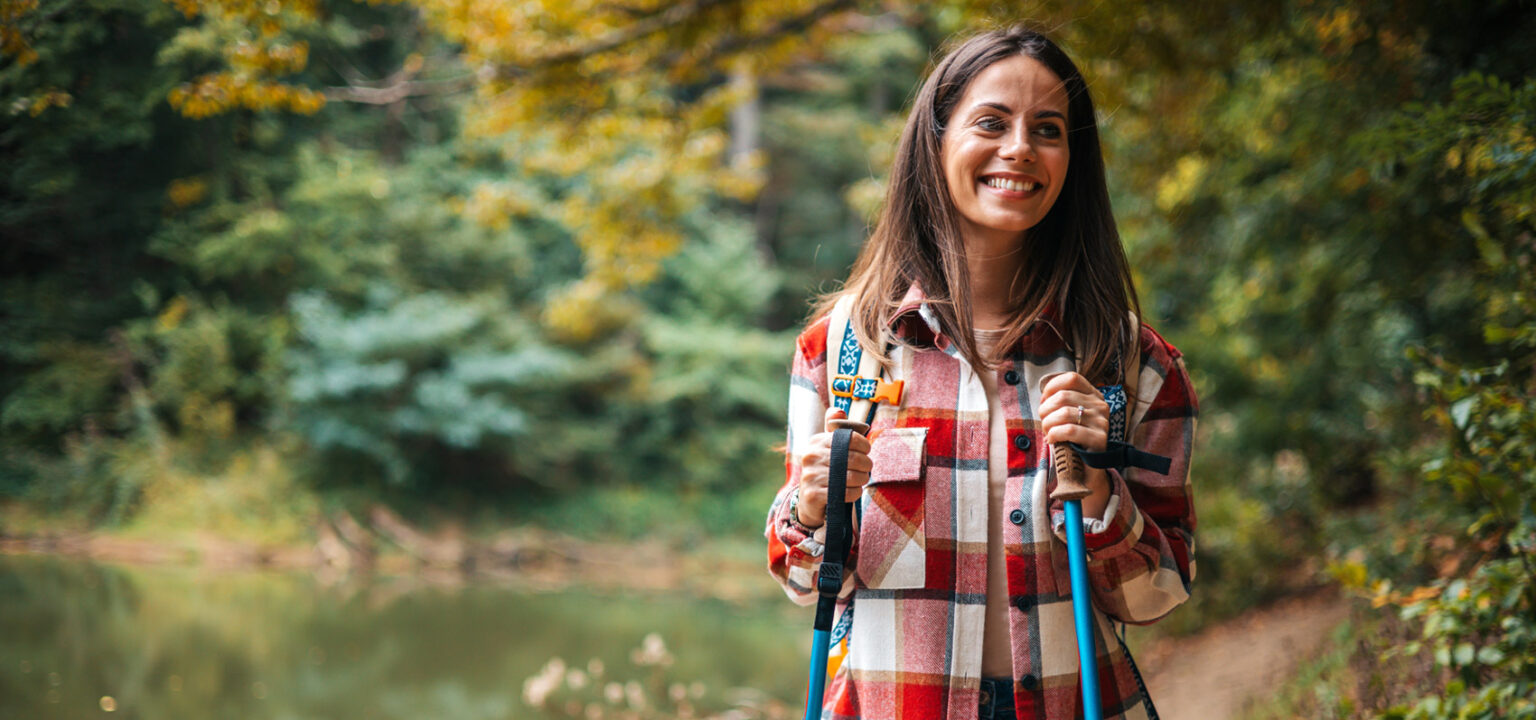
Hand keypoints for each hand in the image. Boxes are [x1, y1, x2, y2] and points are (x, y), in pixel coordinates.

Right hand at [794, 408, 872, 527]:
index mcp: (816, 441)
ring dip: (862, 480)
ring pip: (851, 476)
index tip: (866, 451)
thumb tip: (838, 411)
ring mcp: (810, 476)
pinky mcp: (813, 494)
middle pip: (853, 458)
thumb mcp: (828, 447)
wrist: (810, 500)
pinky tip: (853, 491)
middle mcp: (810, 456)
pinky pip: (845, 492)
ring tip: (861, 480)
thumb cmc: (827, 469)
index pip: (849, 438)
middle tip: (867, 469)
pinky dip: (854, 493)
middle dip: (866, 465)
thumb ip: (834, 428)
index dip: (864, 445)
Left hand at [1039, 372, 1112, 516]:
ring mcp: (1102, 422)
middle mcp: (1101, 406)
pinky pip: (1069, 430)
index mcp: (1094, 395)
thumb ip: (1061, 403)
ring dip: (1048, 424)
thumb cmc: (1073, 441)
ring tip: (1047, 433)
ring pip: (1064, 413)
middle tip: (1043, 423)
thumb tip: (1043, 397)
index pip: (1072, 378)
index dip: (1051, 387)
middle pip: (1063, 396)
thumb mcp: (1068, 417)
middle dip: (1045, 410)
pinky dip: (1054, 434)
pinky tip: (1052, 441)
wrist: (1086, 471)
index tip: (1043, 401)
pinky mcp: (1099, 439)